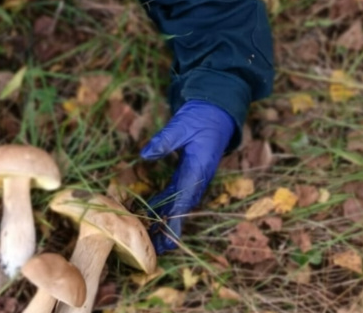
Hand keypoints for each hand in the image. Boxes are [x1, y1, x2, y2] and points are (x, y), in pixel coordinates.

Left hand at [139, 100, 236, 253]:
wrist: (217, 112)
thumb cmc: (200, 117)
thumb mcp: (181, 125)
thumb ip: (164, 140)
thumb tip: (145, 154)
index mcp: (198, 168)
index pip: (184, 198)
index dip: (175, 219)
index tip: (167, 237)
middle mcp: (198, 177)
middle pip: (181, 208)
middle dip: (169, 229)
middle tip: (156, 249)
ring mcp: (194, 177)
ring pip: (179, 204)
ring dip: (165, 221)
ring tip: (151, 239)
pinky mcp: (188, 174)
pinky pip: (176, 194)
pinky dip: (164, 206)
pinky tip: (151, 213)